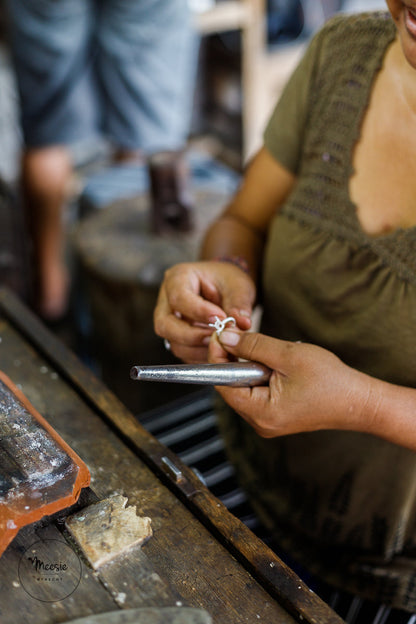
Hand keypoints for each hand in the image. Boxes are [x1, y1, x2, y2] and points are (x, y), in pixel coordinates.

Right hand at [154, 261, 255, 362]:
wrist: (224, 287)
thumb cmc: (226, 280)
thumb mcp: (237, 285)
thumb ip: (239, 303)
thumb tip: (243, 323)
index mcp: (177, 279)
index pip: (179, 298)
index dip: (199, 311)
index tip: (220, 318)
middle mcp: (167, 301)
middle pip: (165, 325)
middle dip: (192, 336)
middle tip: (217, 336)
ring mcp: (169, 322)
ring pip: (173, 343)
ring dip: (198, 349)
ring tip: (221, 342)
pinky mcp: (176, 338)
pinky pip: (183, 352)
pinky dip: (200, 356)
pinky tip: (217, 349)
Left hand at [208, 328, 373, 436]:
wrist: (359, 401)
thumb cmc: (330, 380)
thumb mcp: (288, 355)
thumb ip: (253, 346)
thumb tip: (225, 338)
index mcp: (261, 413)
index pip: (223, 383)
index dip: (218, 356)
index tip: (220, 334)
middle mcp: (260, 423)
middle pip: (232, 385)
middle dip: (236, 359)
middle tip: (244, 336)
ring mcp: (267, 421)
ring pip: (245, 386)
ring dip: (251, 365)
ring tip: (274, 354)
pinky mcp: (275, 416)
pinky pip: (257, 391)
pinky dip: (261, 374)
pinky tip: (278, 366)